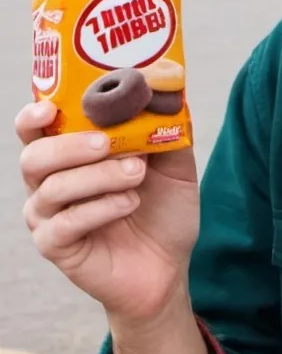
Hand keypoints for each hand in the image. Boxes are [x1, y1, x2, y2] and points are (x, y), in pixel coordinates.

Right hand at [17, 100, 199, 325]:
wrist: (170, 262)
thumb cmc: (164, 206)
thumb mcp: (175, 159)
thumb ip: (166, 127)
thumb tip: (166, 91)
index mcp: (71, 153)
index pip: (35, 129)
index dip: (34, 116)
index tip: (51, 108)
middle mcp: (50, 182)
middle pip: (34, 157)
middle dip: (70, 145)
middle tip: (106, 142)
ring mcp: (49, 217)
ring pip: (52, 188)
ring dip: (99, 176)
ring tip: (136, 173)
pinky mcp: (57, 247)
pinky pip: (64, 224)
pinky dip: (101, 208)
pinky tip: (129, 202)